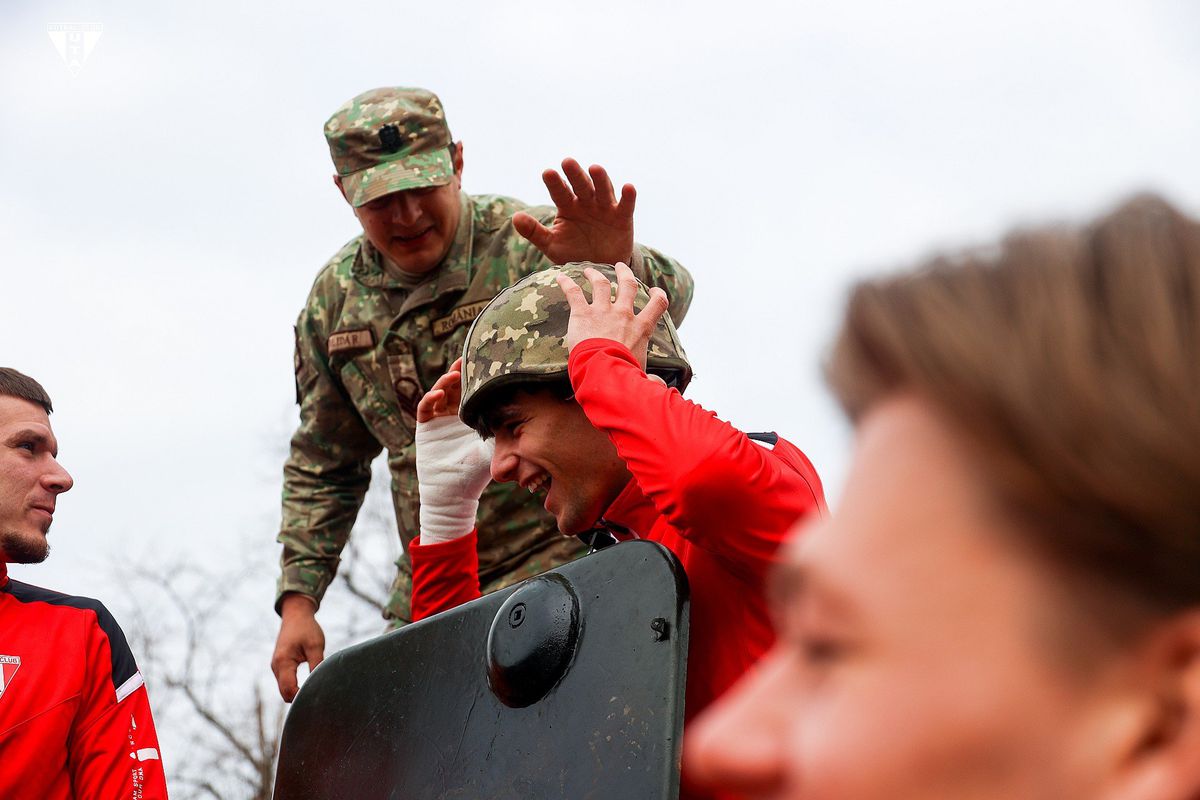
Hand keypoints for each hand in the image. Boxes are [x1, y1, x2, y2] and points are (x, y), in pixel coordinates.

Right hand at [271, 593, 324, 702]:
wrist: (296, 616)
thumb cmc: (307, 629)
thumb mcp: (316, 646)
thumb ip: (317, 665)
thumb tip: (320, 685)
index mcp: (283, 662)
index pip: (288, 690)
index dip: (301, 698)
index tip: (316, 696)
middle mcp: (276, 666)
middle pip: (284, 693)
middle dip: (298, 698)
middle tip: (318, 696)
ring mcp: (276, 667)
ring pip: (284, 689)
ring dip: (296, 692)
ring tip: (315, 689)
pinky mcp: (279, 666)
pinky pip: (285, 682)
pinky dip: (294, 686)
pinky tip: (308, 684)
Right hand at [416, 358, 493, 543]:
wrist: (455, 494)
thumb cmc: (478, 473)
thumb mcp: (497, 446)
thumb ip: (509, 431)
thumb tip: (535, 416)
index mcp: (473, 416)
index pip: (475, 391)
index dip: (480, 378)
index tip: (489, 362)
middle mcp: (455, 414)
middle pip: (457, 386)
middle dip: (463, 372)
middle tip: (470, 358)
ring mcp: (439, 420)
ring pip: (441, 392)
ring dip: (447, 380)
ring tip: (455, 373)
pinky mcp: (425, 428)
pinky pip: (425, 408)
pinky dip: (431, 399)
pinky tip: (440, 393)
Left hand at [513, 158, 634, 265]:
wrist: (598, 269)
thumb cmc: (573, 253)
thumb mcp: (551, 244)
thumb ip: (534, 232)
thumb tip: (515, 218)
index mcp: (567, 206)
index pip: (560, 192)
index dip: (555, 183)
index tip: (548, 173)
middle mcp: (586, 202)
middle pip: (580, 185)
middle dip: (575, 174)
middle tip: (567, 162)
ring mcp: (605, 207)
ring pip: (602, 189)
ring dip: (600, 179)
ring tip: (595, 168)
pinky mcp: (622, 217)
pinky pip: (625, 205)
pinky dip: (628, 196)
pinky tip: (628, 187)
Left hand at [555, 262, 668, 370]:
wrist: (605, 373)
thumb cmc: (625, 377)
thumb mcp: (644, 375)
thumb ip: (651, 378)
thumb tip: (657, 386)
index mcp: (641, 328)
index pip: (657, 305)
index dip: (658, 295)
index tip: (656, 291)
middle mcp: (624, 315)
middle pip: (628, 285)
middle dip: (625, 274)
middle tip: (621, 267)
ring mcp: (603, 312)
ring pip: (602, 284)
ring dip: (596, 274)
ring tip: (589, 270)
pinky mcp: (582, 314)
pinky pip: (574, 293)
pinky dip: (566, 283)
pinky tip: (560, 277)